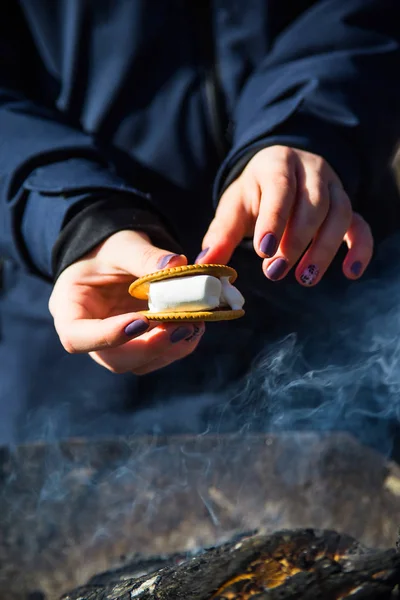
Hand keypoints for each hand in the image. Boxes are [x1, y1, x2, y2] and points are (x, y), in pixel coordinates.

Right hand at [49, 231, 204, 374]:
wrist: (117, 255)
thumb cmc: (108, 248)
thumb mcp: (122, 245)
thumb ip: (144, 256)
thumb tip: (177, 265)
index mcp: (69, 309)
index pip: (77, 337)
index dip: (109, 336)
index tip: (143, 320)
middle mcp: (89, 336)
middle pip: (114, 359)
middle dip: (150, 347)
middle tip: (182, 326)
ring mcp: (115, 345)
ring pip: (139, 363)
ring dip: (169, 349)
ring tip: (194, 323)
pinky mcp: (139, 345)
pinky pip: (157, 355)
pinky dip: (178, 344)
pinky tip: (194, 324)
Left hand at [198, 146, 372, 284]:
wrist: (282, 172)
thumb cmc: (255, 192)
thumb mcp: (234, 206)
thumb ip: (221, 234)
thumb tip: (204, 265)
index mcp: (278, 164)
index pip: (280, 188)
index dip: (274, 219)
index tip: (263, 250)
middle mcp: (311, 171)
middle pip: (313, 203)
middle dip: (295, 241)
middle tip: (274, 273)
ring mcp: (334, 188)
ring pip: (339, 215)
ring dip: (323, 249)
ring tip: (304, 278)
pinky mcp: (346, 207)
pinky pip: (360, 225)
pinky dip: (360, 248)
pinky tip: (351, 272)